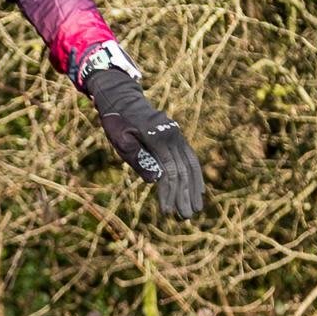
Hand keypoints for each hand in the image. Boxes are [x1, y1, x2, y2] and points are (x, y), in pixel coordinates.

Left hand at [73, 43, 204, 218]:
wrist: (122, 98)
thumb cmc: (117, 121)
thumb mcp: (120, 139)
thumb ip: (137, 158)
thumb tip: (156, 180)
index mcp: (158, 137)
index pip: (169, 171)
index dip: (170, 193)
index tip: (167, 212)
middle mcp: (173, 135)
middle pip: (183, 170)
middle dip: (185, 195)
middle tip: (186, 217)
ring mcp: (177, 135)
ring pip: (191, 165)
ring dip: (194, 188)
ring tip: (196, 209)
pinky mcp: (177, 137)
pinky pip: (190, 158)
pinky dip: (196, 175)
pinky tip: (199, 190)